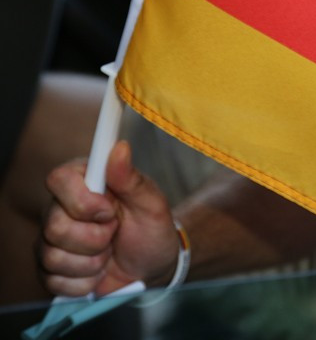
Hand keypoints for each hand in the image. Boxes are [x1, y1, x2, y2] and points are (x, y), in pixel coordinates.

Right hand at [39, 141, 178, 296]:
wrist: (150, 267)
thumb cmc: (151, 230)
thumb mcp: (151, 204)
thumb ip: (132, 178)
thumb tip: (120, 147)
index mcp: (84, 182)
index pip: (58, 179)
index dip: (82, 200)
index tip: (109, 211)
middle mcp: (60, 208)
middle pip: (54, 225)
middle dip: (95, 238)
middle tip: (115, 233)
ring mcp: (51, 240)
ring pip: (53, 256)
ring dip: (93, 262)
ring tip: (109, 252)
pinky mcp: (49, 270)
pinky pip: (55, 281)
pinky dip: (85, 282)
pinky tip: (99, 271)